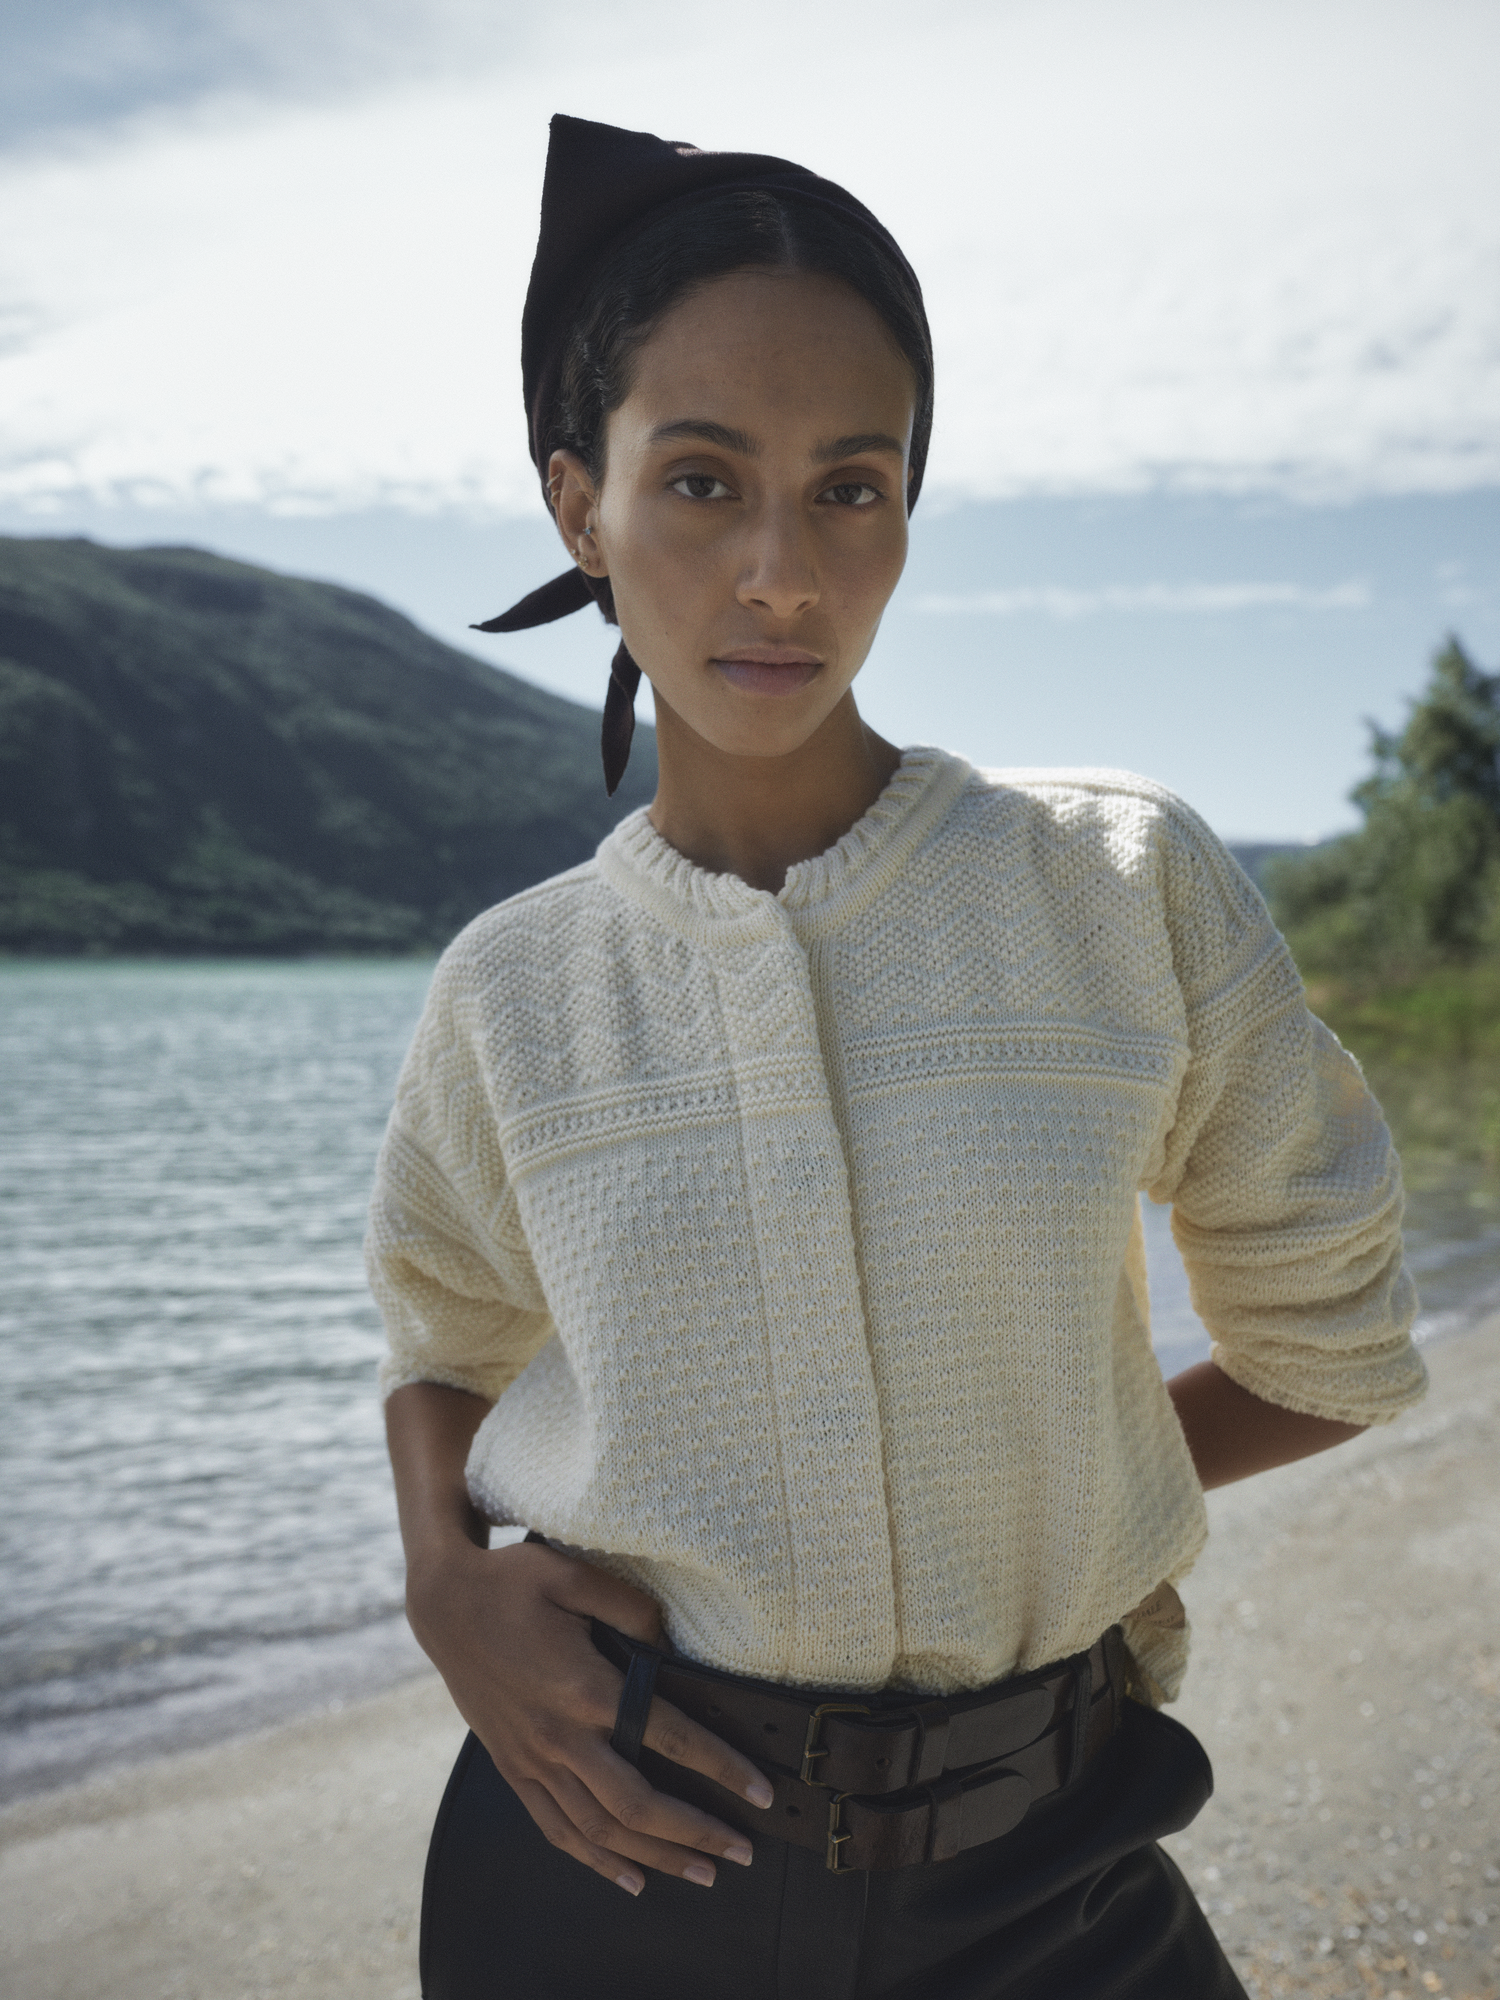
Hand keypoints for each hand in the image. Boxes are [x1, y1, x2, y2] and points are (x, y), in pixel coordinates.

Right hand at [406, 1536, 774, 1896]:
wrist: (443, 1605)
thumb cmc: (512, 1582)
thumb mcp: (574, 1574)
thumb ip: (632, 1608)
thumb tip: (671, 1645)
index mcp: (585, 1687)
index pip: (670, 1737)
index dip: (721, 1767)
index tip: (761, 1791)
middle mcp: (561, 1736)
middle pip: (639, 1805)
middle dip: (697, 1833)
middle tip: (744, 1852)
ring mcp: (533, 1759)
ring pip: (601, 1829)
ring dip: (656, 1856)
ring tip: (704, 1874)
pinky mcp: (513, 1768)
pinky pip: (557, 1829)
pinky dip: (596, 1861)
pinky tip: (630, 1879)